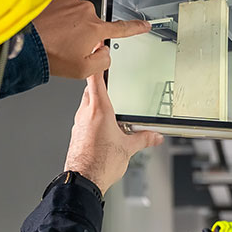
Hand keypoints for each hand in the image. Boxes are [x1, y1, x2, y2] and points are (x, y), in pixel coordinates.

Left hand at [33, 0, 150, 78]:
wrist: (22, 39)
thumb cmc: (48, 54)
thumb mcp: (81, 71)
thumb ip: (101, 62)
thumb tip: (104, 52)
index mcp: (95, 28)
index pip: (122, 28)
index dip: (135, 27)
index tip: (144, 25)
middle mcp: (85, 10)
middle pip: (91, 24)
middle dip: (82, 34)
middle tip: (64, 46)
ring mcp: (69, 0)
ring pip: (73, 14)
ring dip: (65, 24)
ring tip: (51, 36)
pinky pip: (59, 5)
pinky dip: (54, 14)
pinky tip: (45, 26)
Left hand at [64, 74, 163, 194]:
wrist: (83, 180)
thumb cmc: (101, 163)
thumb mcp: (128, 148)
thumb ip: (143, 139)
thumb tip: (154, 136)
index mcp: (100, 111)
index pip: (96, 80)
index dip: (98, 65)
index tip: (99, 51)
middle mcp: (86, 114)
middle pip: (90, 91)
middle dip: (97, 84)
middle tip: (106, 81)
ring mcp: (79, 124)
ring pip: (86, 105)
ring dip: (94, 102)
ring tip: (108, 108)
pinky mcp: (76, 135)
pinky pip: (84, 120)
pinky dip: (91, 118)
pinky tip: (101, 128)